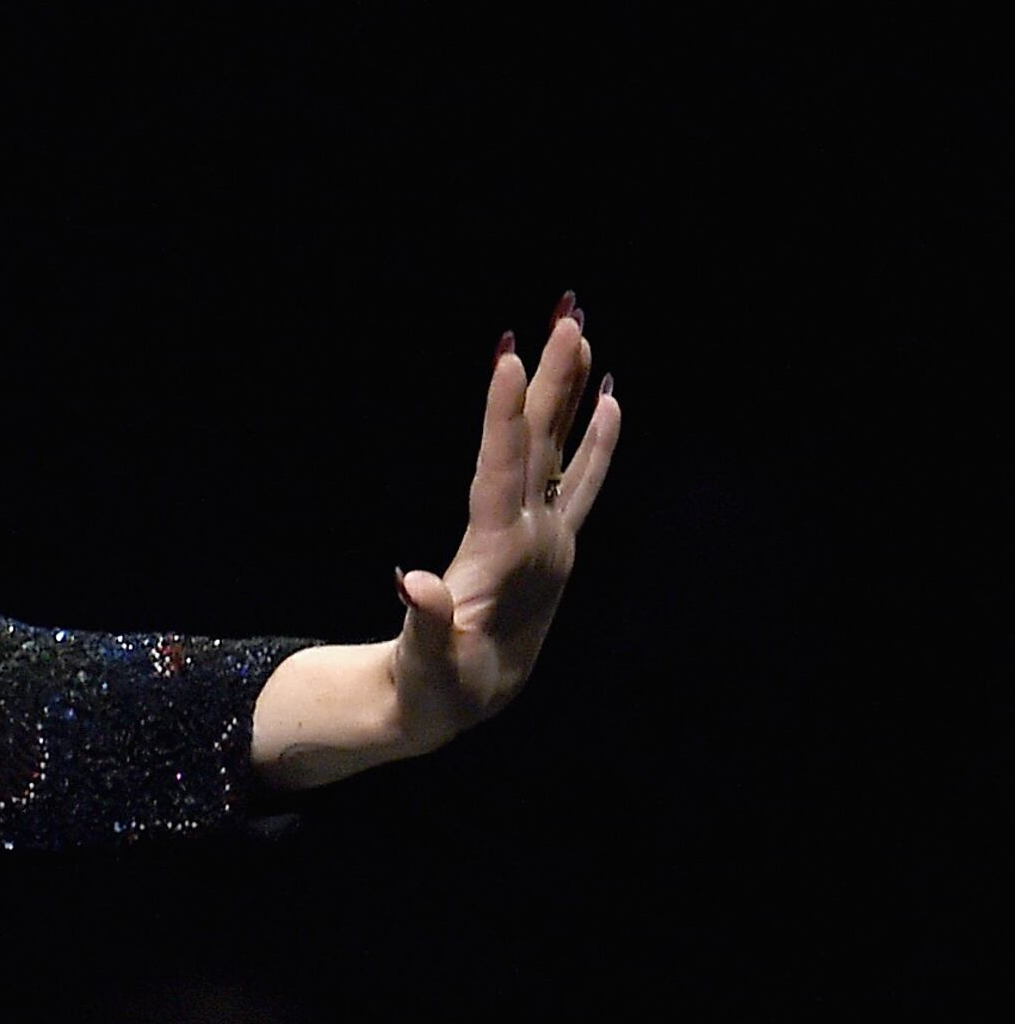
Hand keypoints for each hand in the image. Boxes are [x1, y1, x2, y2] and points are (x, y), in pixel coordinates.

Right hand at [386, 296, 622, 748]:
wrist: (462, 707)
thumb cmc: (434, 687)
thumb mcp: (426, 664)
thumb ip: (425, 625)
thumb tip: (412, 584)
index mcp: (503, 558)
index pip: (505, 471)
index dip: (505, 415)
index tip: (509, 358)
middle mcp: (537, 539)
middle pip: (546, 444)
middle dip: (555, 379)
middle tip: (568, 316)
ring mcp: (551, 539)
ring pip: (565, 450)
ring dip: (572, 392)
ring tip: (582, 334)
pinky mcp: (552, 544)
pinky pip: (583, 480)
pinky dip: (598, 439)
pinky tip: (610, 399)